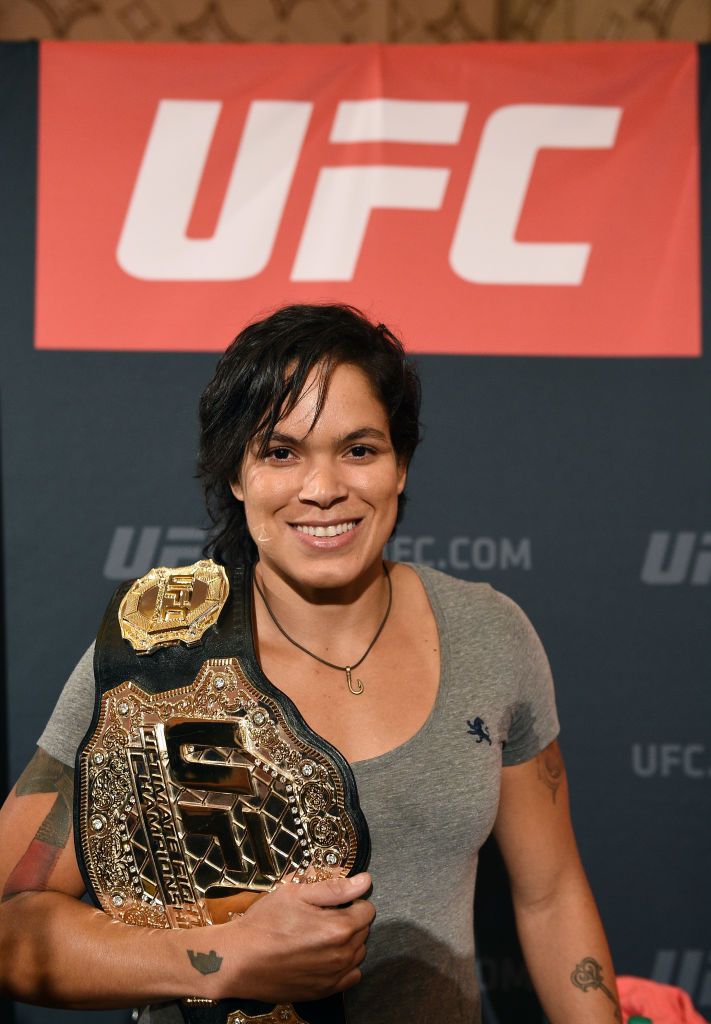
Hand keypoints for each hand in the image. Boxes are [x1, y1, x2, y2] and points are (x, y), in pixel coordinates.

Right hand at [207, 873, 374, 1002]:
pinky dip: (344, 965)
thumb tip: (365, 880)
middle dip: (350, 919)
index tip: (334, 901)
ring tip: (322, 935)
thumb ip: (334, 887)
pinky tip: (325, 956)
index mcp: (338, 927)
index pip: (367, 910)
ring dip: (348, 942)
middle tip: (324, 916)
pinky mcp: (324, 991)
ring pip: (358, 953)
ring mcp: (334, 976)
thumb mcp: (296, 893)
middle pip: (363, 931)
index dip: (352, 900)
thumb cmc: (265, 923)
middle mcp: (342, 955)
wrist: (239, 960)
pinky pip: (351, 976)